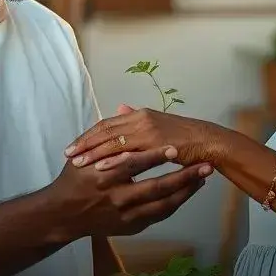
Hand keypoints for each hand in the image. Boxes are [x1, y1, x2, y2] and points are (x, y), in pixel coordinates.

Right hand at [47, 142, 211, 237]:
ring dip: (186, 190)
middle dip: (184, 176)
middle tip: (205, 165)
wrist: (62, 215)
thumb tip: (124, 108)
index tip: (175, 148)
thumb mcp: (84, 156)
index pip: (134, 164)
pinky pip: (160, 215)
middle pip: (156, 187)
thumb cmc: (75, 180)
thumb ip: (108, 133)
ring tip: (203, 177)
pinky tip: (189, 191)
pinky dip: (177, 202)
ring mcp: (126, 215)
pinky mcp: (132, 226)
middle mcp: (116, 198)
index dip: (155, 156)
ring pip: (163, 204)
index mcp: (104, 176)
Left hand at [65, 105, 219, 171]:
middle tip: (67, 154)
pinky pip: (131, 152)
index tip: (73, 146)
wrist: (208, 141)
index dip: (88, 135)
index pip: (106, 124)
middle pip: (105, 130)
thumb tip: (118, 109)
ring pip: (114, 140)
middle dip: (85, 143)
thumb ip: (135, 118)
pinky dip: (114, 159)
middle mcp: (141, 119)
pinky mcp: (157, 144)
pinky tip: (100, 166)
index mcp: (139, 114)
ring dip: (94, 151)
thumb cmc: (182, 137)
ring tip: (78, 162)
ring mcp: (149, 131)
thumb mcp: (156, 124)